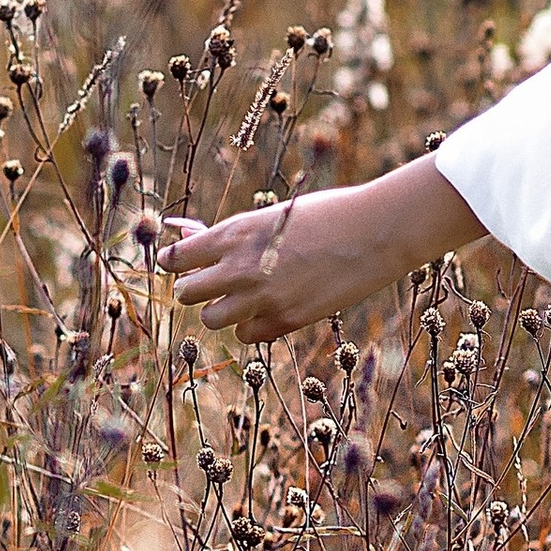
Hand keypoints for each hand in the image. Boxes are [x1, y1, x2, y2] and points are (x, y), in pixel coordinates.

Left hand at [162, 159, 481, 342]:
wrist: (375, 231)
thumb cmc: (326, 214)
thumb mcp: (273, 215)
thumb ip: (237, 237)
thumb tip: (200, 248)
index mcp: (234, 233)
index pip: (176, 257)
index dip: (176, 262)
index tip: (182, 265)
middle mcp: (240, 268)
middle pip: (186, 293)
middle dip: (196, 289)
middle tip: (213, 284)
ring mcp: (262, 298)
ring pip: (211, 319)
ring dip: (222, 310)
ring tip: (242, 298)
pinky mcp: (286, 321)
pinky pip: (247, 335)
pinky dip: (252, 326)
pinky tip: (270, 309)